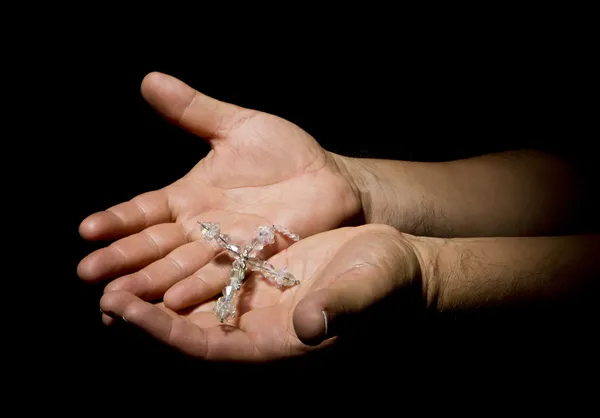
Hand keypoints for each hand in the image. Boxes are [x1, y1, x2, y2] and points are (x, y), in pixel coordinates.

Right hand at [78, 72, 361, 299]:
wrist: (329, 177)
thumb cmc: (286, 151)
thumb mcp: (237, 125)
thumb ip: (194, 109)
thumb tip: (149, 79)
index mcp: (188, 196)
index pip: (143, 210)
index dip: (117, 220)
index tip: (86, 230)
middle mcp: (199, 227)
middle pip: (153, 245)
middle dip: (121, 258)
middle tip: (87, 273)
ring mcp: (224, 247)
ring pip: (178, 268)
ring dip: (148, 282)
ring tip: (116, 298)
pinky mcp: (252, 262)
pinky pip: (220, 277)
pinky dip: (197, 289)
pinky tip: (173, 301)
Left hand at [98, 224, 423, 360]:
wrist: (390, 264)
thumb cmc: (387, 282)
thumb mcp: (366, 289)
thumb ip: (341, 308)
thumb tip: (311, 326)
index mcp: (276, 342)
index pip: (208, 348)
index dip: (165, 334)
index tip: (126, 313)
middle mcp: (257, 327)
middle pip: (187, 328)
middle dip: (143, 315)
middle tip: (101, 290)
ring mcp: (255, 301)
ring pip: (192, 300)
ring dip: (153, 288)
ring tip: (112, 269)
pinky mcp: (257, 274)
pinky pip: (210, 272)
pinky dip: (180, 263)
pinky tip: (156, 245)